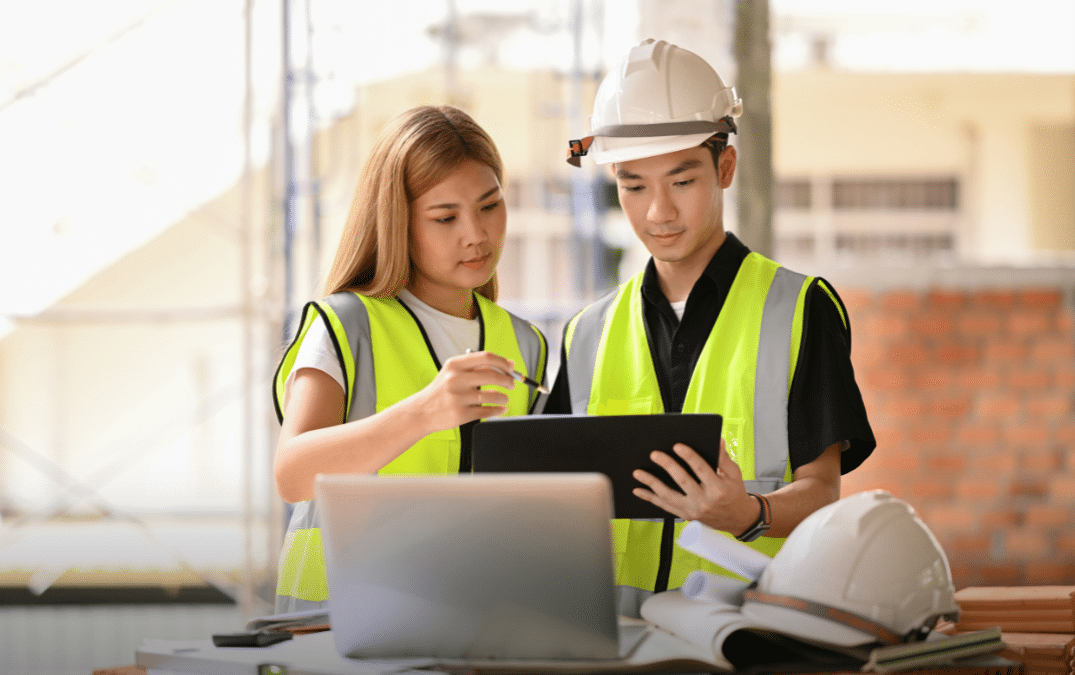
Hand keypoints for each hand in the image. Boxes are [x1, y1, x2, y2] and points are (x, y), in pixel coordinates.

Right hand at [413, 350, 516, 432]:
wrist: (422, 411)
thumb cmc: (441, 391)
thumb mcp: (453, 373)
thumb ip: (478, 367)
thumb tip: (509, 364)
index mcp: (455, 365)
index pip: (486, 357)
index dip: (503, 362)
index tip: (511, 367)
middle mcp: (455, 380)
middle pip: (492, 376)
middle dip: (508, 380)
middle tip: (512, 384)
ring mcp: (458, 398)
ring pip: (492, 395)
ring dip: (503, 397)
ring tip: (504, 398)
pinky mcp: (461, 415)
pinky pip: (487, 412)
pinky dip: (498, 410)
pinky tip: (500, 408)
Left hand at [631, 438, 757, 533]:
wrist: (736, 519)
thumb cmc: (734, 493)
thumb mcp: (734, 474)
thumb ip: (723, 458)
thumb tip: (717, 440)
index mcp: (718, 489)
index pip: (701, 469)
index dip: (689, 457)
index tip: (678, 446)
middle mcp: (704, 501)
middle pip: (682, 481)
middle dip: (667, 466)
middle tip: (655, 454)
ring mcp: (693, 510)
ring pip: (668, 495)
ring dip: (651, 483)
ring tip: (638, 472)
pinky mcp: (685, 515)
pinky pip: (664, 506)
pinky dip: (650, 498)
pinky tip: (639, 490)